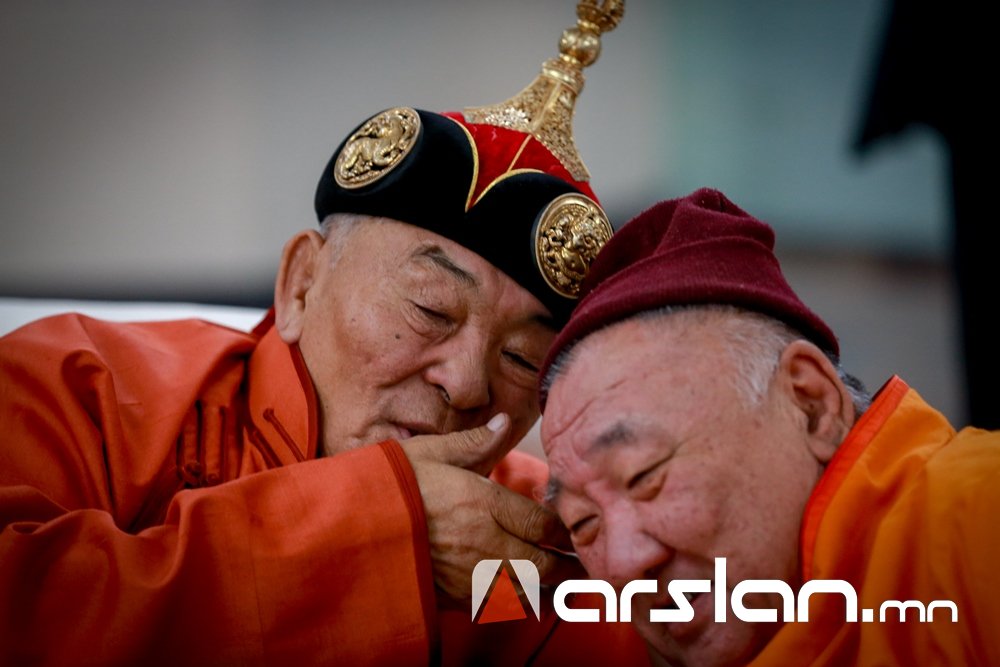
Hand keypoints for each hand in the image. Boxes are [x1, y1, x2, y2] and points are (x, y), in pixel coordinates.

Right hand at [404, 414, 583, 600]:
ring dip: (552, 590)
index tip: (574, 530)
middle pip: (542, 564)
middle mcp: (480, 542)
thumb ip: (472, 442)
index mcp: (479, 502)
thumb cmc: (387, 486)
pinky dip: (522, 607)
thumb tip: (503, 421)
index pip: (540, 523)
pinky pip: (499, 609)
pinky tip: (532, 601)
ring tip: (569, 586)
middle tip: (586, 564)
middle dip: (568, 566)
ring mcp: (467, 575)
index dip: (564, 530)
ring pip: (526, 592)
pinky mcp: (451, 597)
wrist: (345, 529)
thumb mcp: (428, 453)